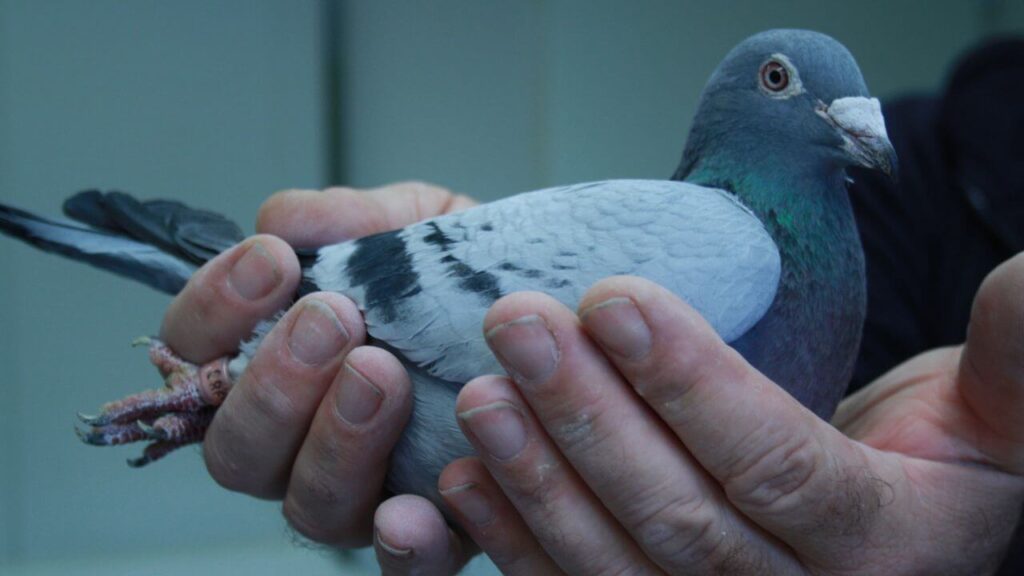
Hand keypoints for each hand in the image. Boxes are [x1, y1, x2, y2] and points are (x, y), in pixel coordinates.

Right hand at [157, 183, 477, 556]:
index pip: (196, 352)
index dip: (213, 310)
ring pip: (307, 505)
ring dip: (335, 440)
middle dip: (274, 381)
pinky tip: (414, 508)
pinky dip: (401, 542)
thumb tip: (281, 220)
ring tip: (383, 373)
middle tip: (333, 319)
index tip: (271, 260)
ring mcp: (361, 494)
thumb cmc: (468, 278)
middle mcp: (301, 440)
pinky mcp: (430, 535)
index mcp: (277, 362)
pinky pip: (400, 565)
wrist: (559, 319)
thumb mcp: (420, 227)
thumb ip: (353, 222)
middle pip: (235, 448)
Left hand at [431, 254, 1023, 573]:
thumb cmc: (937, 460)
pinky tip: (465, 479)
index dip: (692, 386)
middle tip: (517, 324)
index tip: (614, 298)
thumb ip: (1011, 365)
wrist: (889, 526)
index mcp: (882, 547)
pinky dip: (518, 540)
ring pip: (615, 566)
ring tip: (479, 394)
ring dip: (537, 478)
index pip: (777, 469)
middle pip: (677, 519)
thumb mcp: (994, 420)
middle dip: (588, 417)